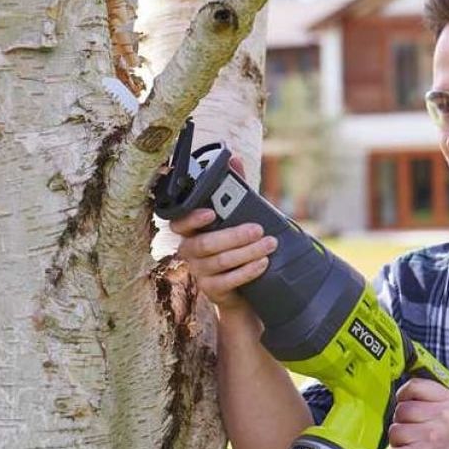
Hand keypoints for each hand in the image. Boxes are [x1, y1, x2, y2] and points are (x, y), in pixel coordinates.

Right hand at [167, 158, 276, 312]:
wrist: (244, 284)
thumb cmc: (237, 243)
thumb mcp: (237, 215)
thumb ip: (234, 190)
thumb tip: (234, 158)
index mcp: (191, 230)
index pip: (178, 223)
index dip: (191, 218)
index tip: (211, 213)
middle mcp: (190, 251)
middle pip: (205, 244)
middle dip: (234, 236)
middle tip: (259, 229)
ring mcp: (199, 272)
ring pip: (219, 262)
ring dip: (247, 252)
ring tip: (269, 244)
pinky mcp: (212, 290)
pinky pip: (228, 281)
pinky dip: (247, 271)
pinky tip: (263, 263)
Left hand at [385, 378, 448, 448]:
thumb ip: (439, 401)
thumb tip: (408, 396)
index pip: (415, 386)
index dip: (403, 394)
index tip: (402, 402)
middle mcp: (442, 417)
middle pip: (402, 409)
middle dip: (401, 422)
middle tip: (410, 433)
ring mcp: (431, 437)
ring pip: (395, 431)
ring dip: (397, 441)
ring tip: (410, 447)